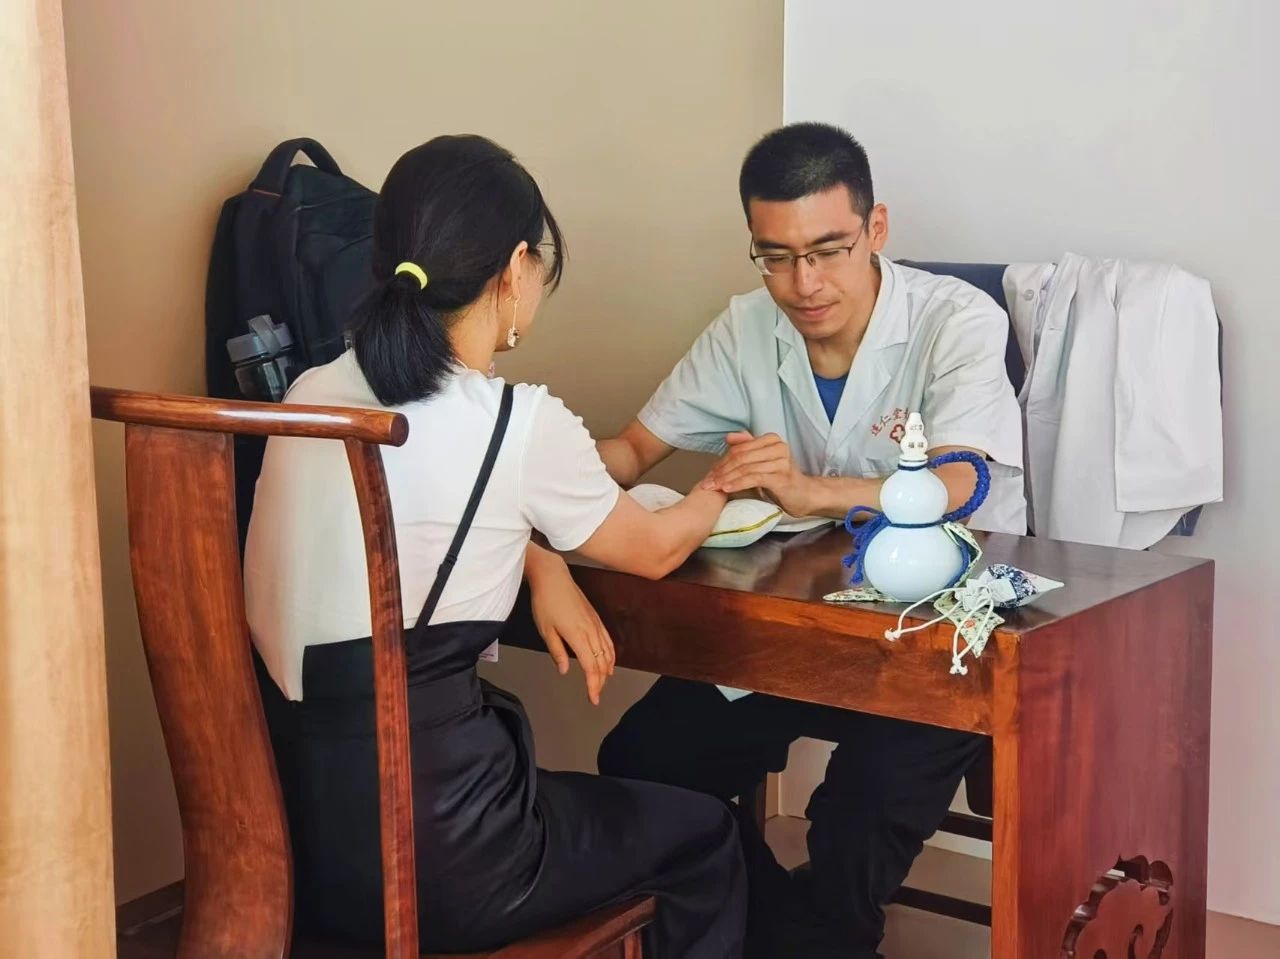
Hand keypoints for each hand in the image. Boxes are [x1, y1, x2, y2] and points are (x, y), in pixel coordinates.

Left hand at [527, 548, 615, 704]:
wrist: (553, 577)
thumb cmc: (545, 602)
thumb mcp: (546, 630)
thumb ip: (557, 652)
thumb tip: (564, 670)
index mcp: (578, 636)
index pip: (590, 667)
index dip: (593, 685)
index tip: (593, 699)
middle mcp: (591, 631)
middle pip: (601, 662)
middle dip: (600, 681)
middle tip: (595, 695)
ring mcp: (595, 623)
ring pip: (608, 652)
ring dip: (607, 669)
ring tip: (602, 682)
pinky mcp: (595, 618)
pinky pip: (608, 640)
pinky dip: (611, 654)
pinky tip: (609, 661)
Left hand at [700, 431, 814, 516]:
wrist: (804, 495)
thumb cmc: (781, 479)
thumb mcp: (762, 462)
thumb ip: (747, 448)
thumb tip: (729, 436)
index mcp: (771, 440)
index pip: (739, 449)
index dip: (722, 461)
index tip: (709, 474)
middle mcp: (778, 447)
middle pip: (740, 457)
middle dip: (721, 471)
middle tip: (707, 483)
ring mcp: (781, 461)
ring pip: (745, 468)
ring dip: (726, 479)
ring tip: (713, 487)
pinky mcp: (781, 476)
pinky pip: (754, 478)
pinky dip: (738, 483)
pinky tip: (727, 489)